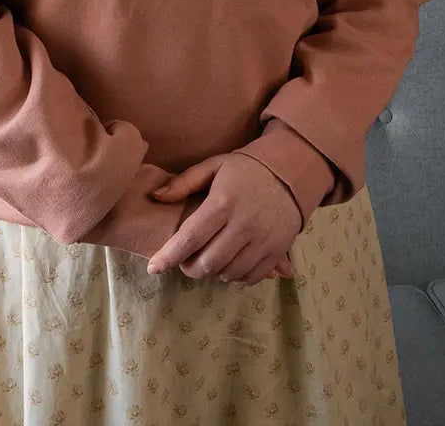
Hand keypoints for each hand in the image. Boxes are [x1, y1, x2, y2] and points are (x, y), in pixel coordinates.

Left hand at [146, 153, 300, 285]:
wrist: (290, 172)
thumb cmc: (246, 169)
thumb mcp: (213, 166)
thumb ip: (183, 183)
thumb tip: (155, 197)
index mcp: (223, 202)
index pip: (190, 237)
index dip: (169, 256)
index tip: (154, 268)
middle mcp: (243, 224)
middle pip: (208, 263)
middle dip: (189, 268)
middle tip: (185, 260)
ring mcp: (262, 240)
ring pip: (228, 274)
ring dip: (211, 273)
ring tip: (207, 259)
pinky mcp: (277, 251)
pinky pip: (250, 278)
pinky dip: (234, 277)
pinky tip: (229, 264)